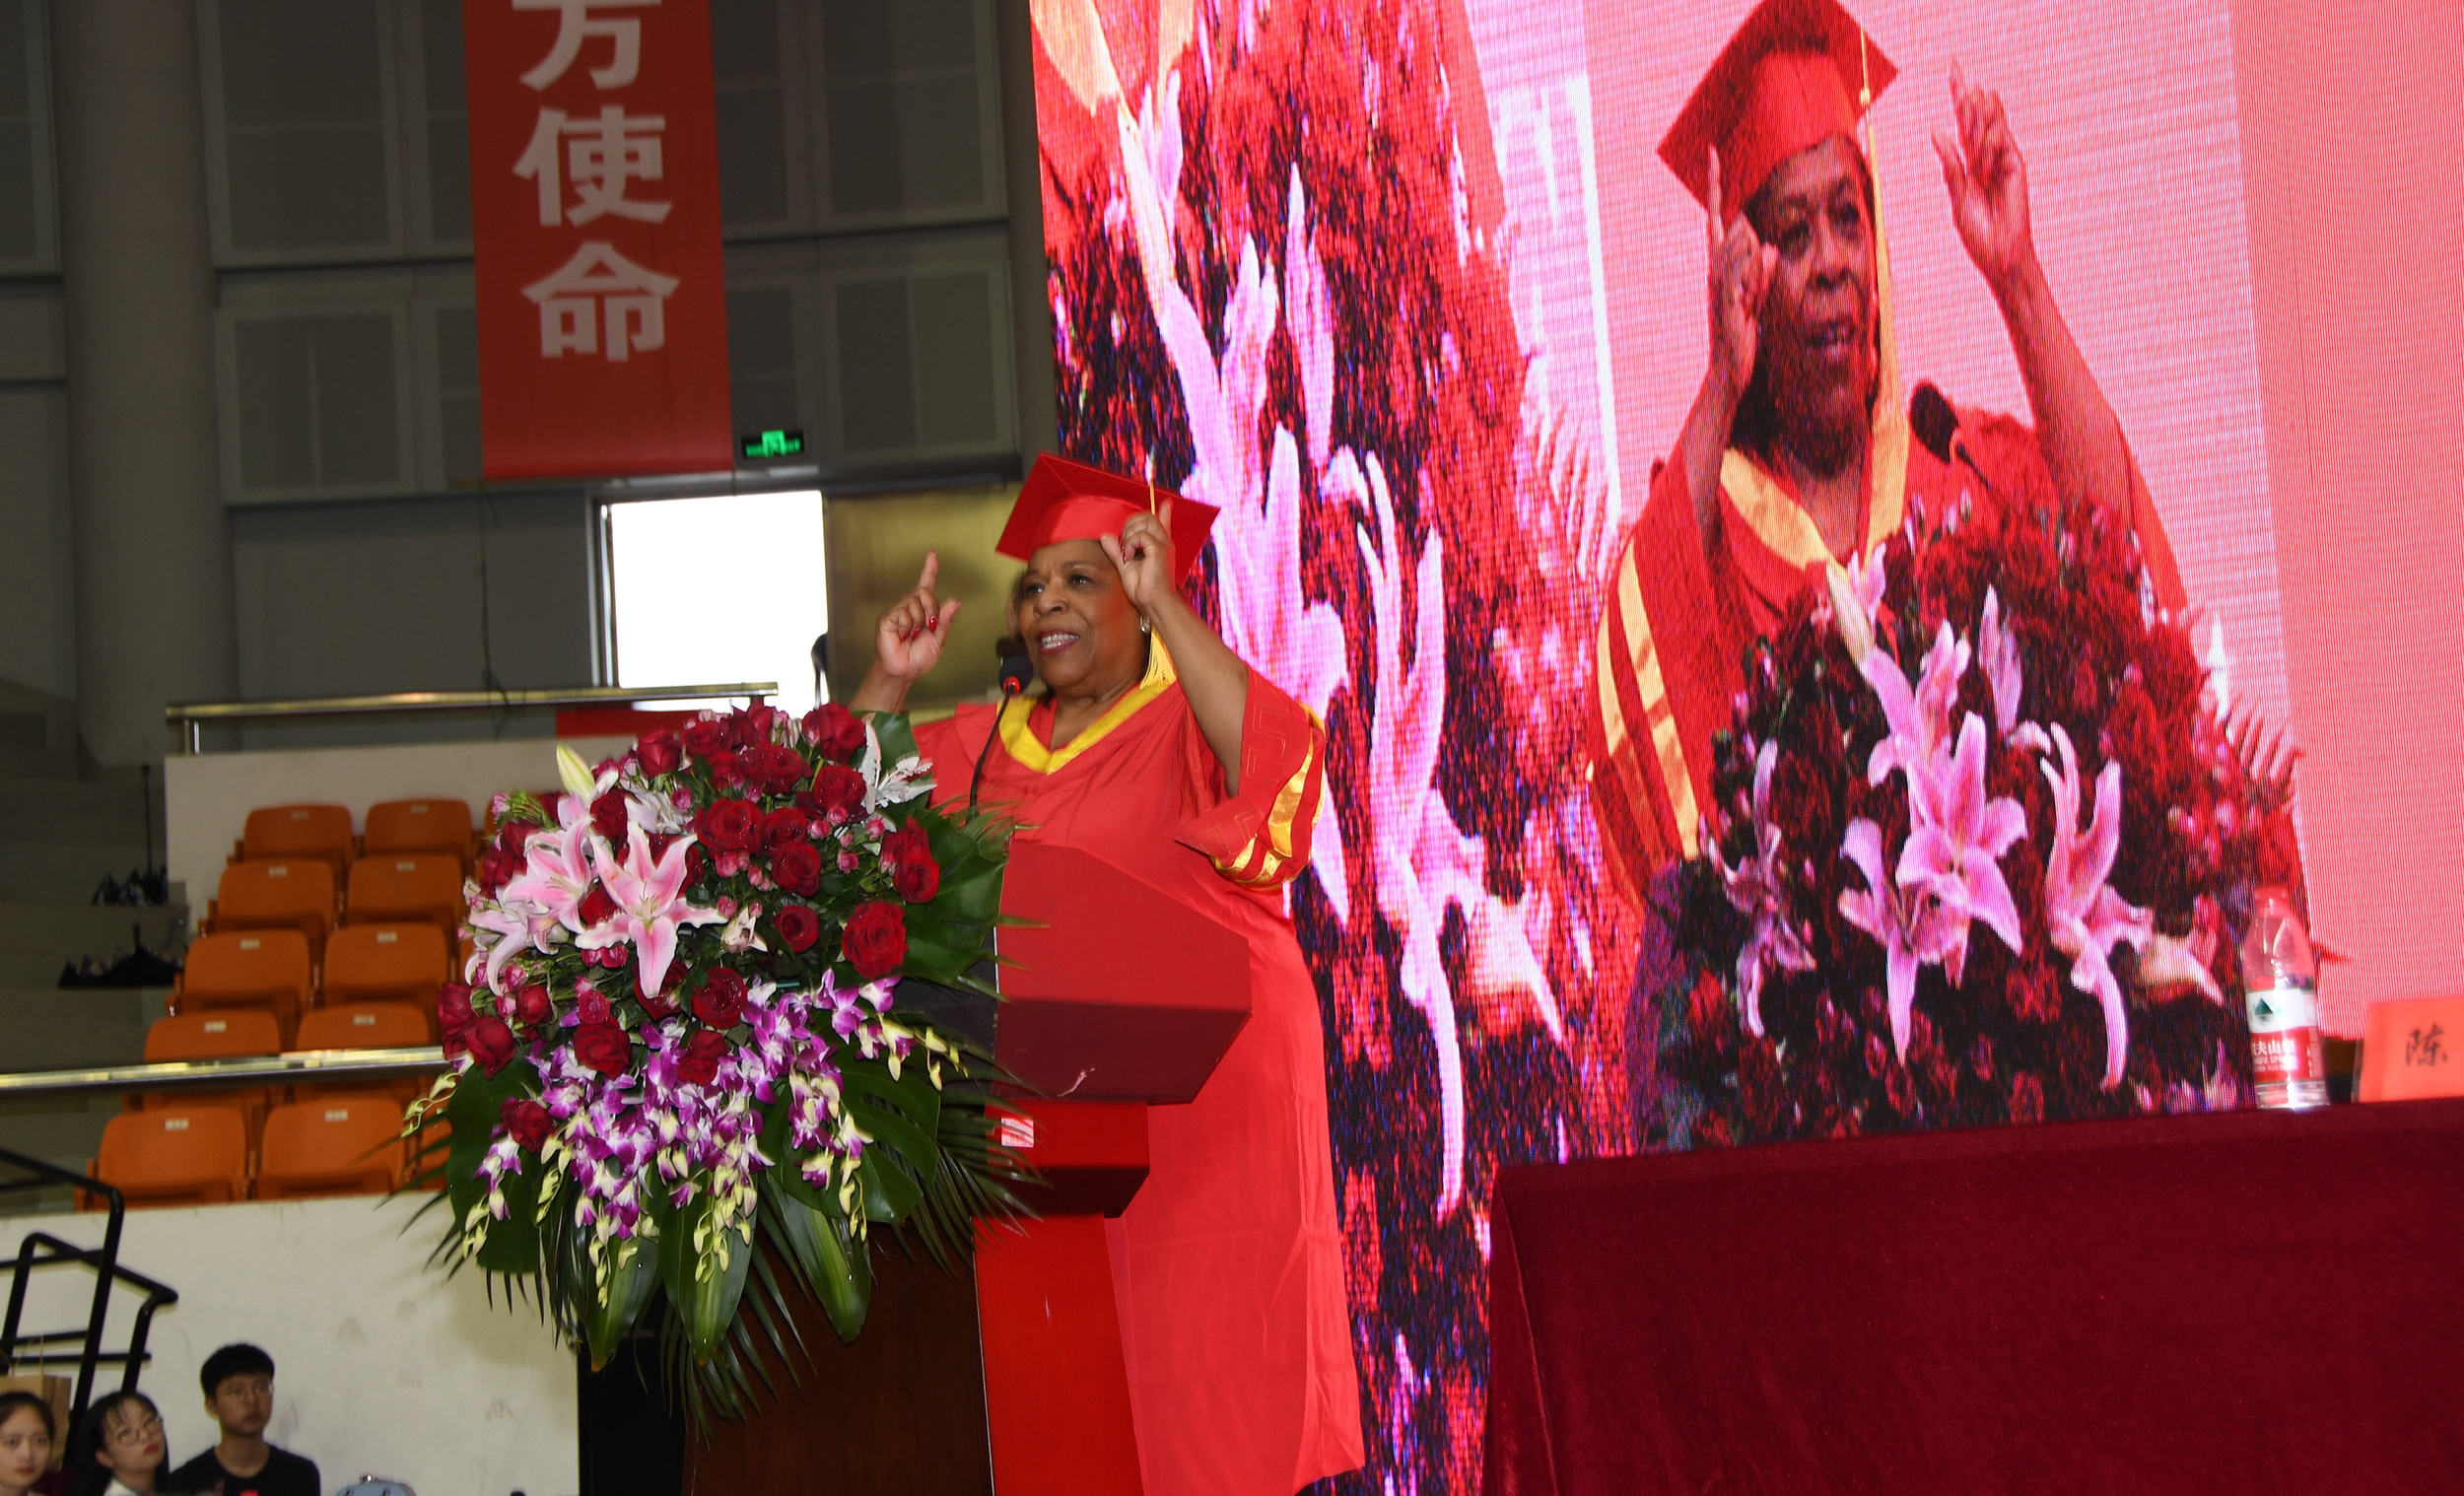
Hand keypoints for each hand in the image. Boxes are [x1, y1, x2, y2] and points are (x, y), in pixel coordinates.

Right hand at [871, 551, 960, 682]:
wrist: (904, 672)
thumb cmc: (919, 657)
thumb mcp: (938, 639)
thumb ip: (945, 619)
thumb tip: (955, 601)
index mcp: (922, 610)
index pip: (926, 584)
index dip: (929, 568)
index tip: (932, 554)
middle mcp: (908, 606)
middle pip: (925, 592)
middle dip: (932, 609)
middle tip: (930, 627)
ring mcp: (897, 611)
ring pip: (914, 603)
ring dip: (920, 622)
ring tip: (913, 636)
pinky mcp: (887, 619)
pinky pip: (902, 614)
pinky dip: (908, 627)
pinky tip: (904, 637)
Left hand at [1099, 500, 1176, 616]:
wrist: (1153, 603)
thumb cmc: (1143, 588)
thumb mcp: (1125, 566)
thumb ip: (1116, 550)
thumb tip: (1105, 536)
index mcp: (1158, 545)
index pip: (1163, 522)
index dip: (1164, 511)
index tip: (1166, 503)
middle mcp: (1163, 541)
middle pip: (1146, 516)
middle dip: (1129, 525)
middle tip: (1124, 547)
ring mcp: (1163, 544)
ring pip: (1145, 520)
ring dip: (1129, 534)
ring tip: (1127, 553)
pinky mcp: (1159, 549)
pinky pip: (1140, 535)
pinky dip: (1129, 545)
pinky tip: (1128, 558)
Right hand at [1705, 146, 1778, 403]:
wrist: (1729, 369)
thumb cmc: (1743, 335)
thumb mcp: (1757, 298)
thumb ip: (1762, 274)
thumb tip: (1770, 248)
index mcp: (1721, 266)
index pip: (1716, 216)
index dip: (1715, 184)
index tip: (1714, 152)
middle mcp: (1716, 269)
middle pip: (1735, 230)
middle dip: (1750, 246)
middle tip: (1749, 289)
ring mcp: (1719, 283)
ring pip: (1743, 248)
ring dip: (1753, 269)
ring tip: (1748, 302)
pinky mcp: (1728, 298)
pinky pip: (1744, 273)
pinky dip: (1753, 277)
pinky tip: (1749, 297)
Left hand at [1935, 64, 2034, 291]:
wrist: (2000, 253)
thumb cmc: (1977, 232)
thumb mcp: (1957, 198)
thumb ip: (1950, 166)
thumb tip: (1936, 131)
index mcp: (1966, 159)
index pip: (1962, 118)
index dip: (1960, 90)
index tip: (1953, 64)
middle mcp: (1985, 152)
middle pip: (1978, 108)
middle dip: (1968, 108)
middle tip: (1962, 143)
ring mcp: (2003, 155)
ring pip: (1991, 117)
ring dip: (1977, 131)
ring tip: (1976, 165)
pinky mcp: (2016, 162)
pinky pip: (1999, 139)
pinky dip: (1986, 149)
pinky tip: (1984, 168)